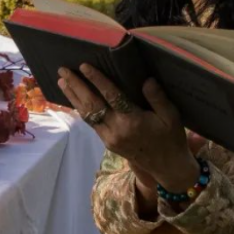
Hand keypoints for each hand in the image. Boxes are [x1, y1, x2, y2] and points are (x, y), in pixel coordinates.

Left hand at [58, 64, 206, 192]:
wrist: (167, 167)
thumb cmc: (170, 138)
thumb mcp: (171, 117)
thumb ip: (158, 98)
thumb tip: (147, 80)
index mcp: (133, 121)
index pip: (111, 96)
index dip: (97, 80)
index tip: (84, 66)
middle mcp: (117, 129)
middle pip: (92, 104)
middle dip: (76, 86)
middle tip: (63, 70)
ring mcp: (109, 137)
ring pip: (87, 114)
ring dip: (73, 97)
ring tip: (62, 80)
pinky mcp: (107, 142)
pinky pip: (91, 123)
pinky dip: (81, 109)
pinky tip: (74, 98)